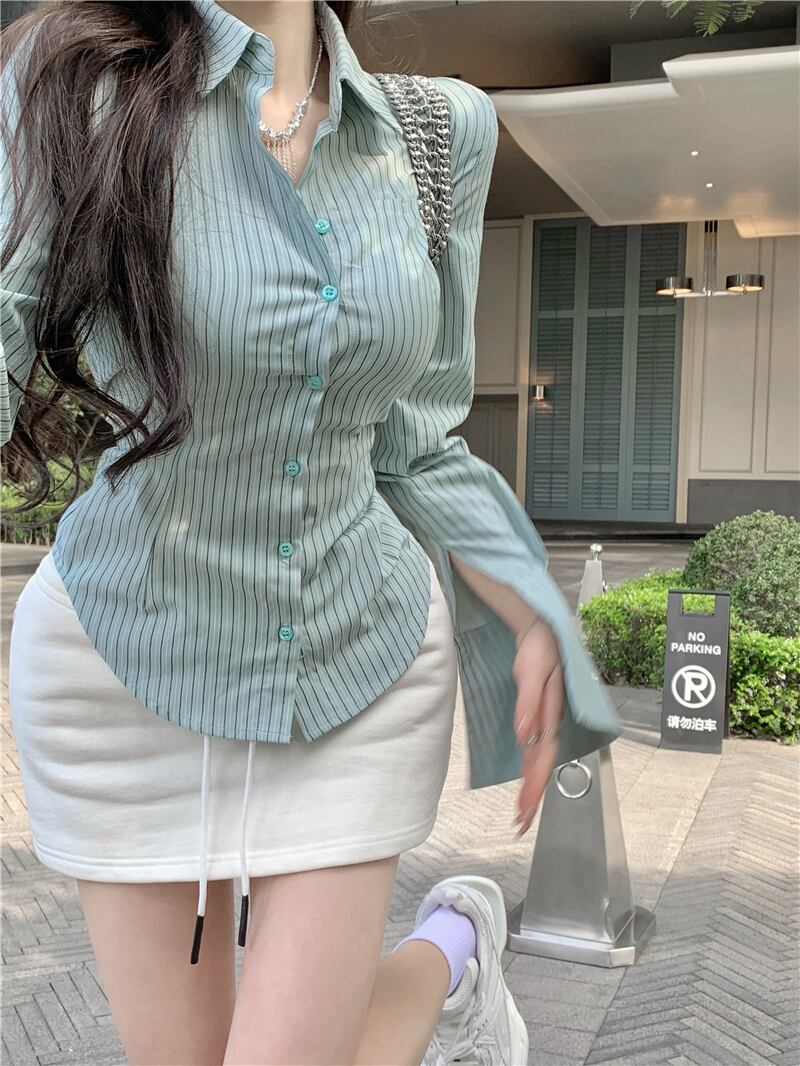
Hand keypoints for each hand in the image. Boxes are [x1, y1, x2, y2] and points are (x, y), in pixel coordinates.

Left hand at [511, 617, 563, 838]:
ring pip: (539, 760)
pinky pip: (535, 747)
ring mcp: (545, 720)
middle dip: (532, 796)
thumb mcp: (531, 673)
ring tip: (523, 814)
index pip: (542, 757)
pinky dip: (529, 767)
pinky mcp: (537, 716)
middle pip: (542, 765)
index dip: (534, 786)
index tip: (524, 809)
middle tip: (521, 824)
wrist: (541, 631)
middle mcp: (550, 722)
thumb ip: (527, 704)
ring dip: (532, 787)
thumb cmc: (539, 649)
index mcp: (550, 715)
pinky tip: (525, 780)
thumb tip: (523, 735)